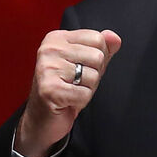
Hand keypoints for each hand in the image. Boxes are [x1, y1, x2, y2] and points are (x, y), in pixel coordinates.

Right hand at [14, 28, 122, 156]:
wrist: (42, 118)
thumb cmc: (65, 88)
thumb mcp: (86, 63)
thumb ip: (102, 48)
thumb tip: (114, 37)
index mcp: (57, 38)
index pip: (97, 38)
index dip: (98, 58)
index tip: (81, 67)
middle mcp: (49, 49)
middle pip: (97, 57)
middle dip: (93, 74)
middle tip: (76, 82)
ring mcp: (47, 69)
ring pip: (93, 76)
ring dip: (87, 89)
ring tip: (71, 91)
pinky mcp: (49, 90)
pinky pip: (84, 94)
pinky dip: (81, 101)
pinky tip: (67, 101)